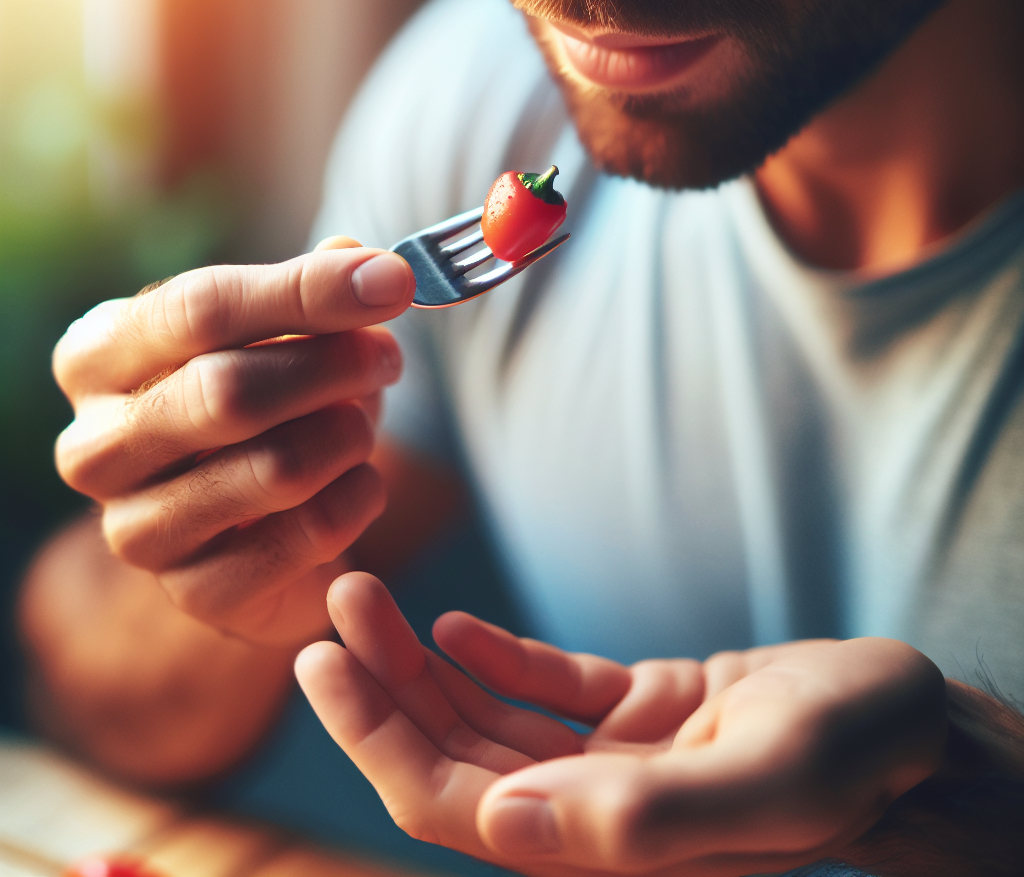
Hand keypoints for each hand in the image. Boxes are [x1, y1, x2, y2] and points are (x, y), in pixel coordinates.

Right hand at [52, 238, 414, 645]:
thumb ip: (312, 290)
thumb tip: (358, 257)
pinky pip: (307, 537)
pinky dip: (358, 498)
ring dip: (349, 434)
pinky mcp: (196, 593)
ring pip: (275, 469)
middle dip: (333, 367)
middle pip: (229, 392)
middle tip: (387, 358)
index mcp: (98, 357)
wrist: (255, 511)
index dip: (308, 291)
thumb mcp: (279, 331)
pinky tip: (362, 482)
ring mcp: (137, 530)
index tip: (393, 281)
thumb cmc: (261, 398)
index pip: (200, 309)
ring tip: (363, 422)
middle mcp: (96, 446)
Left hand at [296, 573, 947, 876]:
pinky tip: (450, 627)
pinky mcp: (637, 716)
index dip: (376, 738)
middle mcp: (595, 811)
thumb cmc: (861, 751)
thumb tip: (502, 828)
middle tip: (340, 597)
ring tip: (370, 597)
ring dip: (422, 662)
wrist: (913, 728)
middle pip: (452, 757)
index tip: (324, 659)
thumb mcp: (771, 778)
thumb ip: (642, 817)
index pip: (453, 802)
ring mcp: (612, 763)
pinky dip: (493, 658)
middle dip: (383, 685)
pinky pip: (543, 691)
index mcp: (610, 843)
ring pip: (486, 719)